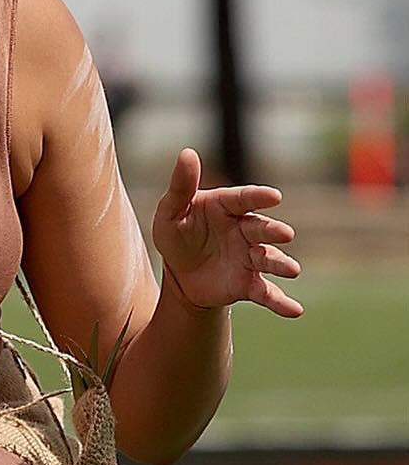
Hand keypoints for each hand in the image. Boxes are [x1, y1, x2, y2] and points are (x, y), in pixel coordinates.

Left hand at [152, 147, 303, 317]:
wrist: (182, 275)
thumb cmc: (177, 235)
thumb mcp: (170, 212)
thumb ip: (180, 186)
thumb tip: (187, 152)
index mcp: (227, 207)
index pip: (244, 199)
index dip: (258, 197)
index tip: (274, 197)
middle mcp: (245, 230)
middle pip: (262, 229)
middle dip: (273, 232)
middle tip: (284, 234)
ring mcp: (250, 257)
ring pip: (269, 259)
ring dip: (281, 264)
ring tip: (292, 270)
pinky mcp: (250, 283)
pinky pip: (267, 293)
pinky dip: (281, 302)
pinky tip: (295, 311)